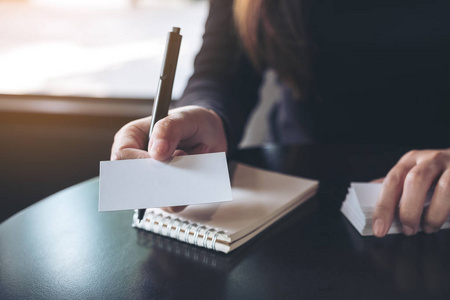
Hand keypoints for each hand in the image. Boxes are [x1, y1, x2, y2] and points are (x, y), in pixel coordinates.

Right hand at [111, 105, 227, 211]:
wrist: (213, 135)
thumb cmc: (193, 121)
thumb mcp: (184, 118)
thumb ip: (168, 129)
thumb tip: (156, 152)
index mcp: (131, 138)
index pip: (122, 157)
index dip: (140, 162)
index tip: (163, 160)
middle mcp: (137, 160)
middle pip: (136, 182)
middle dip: (161, 177)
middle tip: (184, 161)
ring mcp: (152, 179)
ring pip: (156, 197)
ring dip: (179, 182)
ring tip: (194, 157)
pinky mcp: (167, 192)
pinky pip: (173, 203)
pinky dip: (188, 190)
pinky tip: (197, 169)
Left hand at [372, 148, 449, 236]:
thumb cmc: (436, 171)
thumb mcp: (413, 172)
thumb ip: (395, 187)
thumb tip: (369, 204)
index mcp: (410, 160)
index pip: (392, 182)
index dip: (384, 207)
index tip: (379, 229)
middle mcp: (430, 159)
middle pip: (415, 181)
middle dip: (409, 210)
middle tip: (408, 230)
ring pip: (444, 189)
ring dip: (434, 214)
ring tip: (429, 227)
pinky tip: (447, 219)